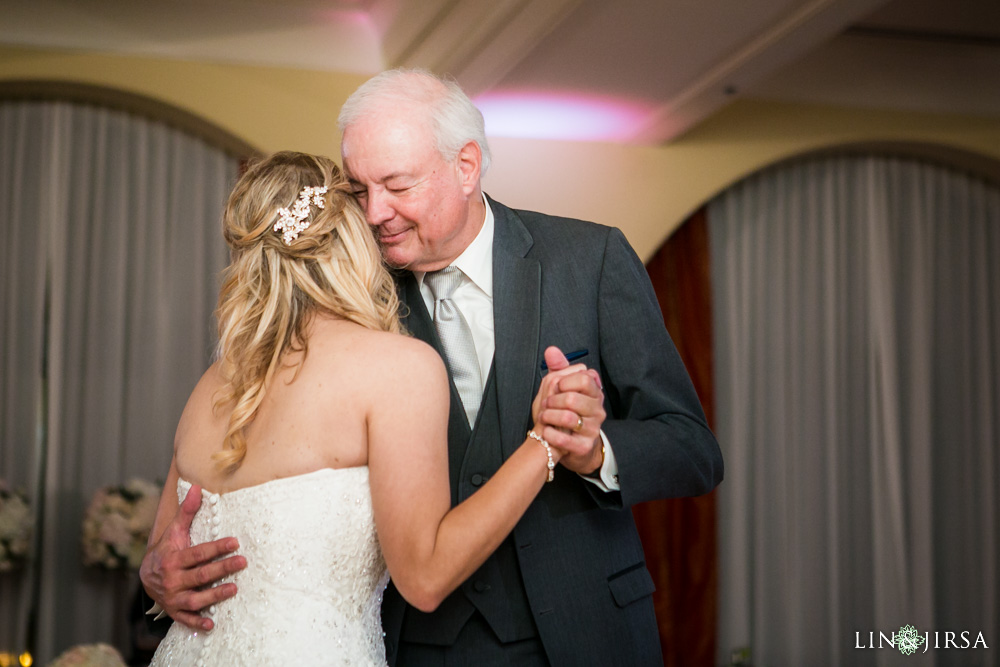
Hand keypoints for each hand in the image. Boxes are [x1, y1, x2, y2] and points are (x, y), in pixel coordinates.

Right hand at [139, 484, 246, 630]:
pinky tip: (211, 624)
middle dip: (222, 568)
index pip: (198, 553)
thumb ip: (187, 511)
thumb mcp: (174, 531)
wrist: (145, 576)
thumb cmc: (166, 550)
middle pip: (200, 575)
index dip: (216, 547)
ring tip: (234, 589)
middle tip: (242, 562)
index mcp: (173, 559)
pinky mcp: (174, 610)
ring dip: (214, 596)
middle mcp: (172, 579)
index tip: (235, 542)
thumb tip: (198, 487)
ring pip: (195, 599)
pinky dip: (196, 622)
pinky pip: (185, 618)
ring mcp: (173, 597)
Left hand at [536, 346, 605, 474]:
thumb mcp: (562, 389)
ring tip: (544, 417)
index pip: (585, 379)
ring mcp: (593, 429)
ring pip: (567, 417)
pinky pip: (563, 438)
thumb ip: (559, 368)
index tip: (557, 388)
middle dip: (553, 401)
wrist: (570, 444)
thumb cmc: (565, 411)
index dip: (565, 382)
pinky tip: (546, 431)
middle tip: (546, 404)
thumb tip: (551, 350)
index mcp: (595, 393)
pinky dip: (549, 434)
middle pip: (573, 398)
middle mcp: (598, 410)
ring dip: (549, 416)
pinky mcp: (584, 446)